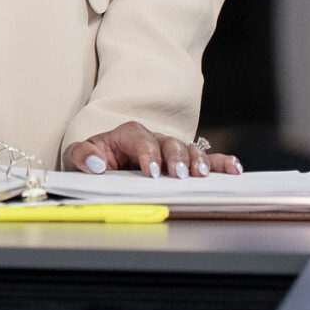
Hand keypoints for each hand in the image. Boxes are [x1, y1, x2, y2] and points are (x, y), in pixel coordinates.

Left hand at [61, 121, 240, 177]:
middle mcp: (152, 138)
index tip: (151, 172)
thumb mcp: (76, 157)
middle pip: (169, 142)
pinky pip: (205, 158)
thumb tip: (95, 163)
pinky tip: (233, 169)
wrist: (98, 166)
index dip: (148, 153)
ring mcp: (169, 150)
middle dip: (176, 158)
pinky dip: (219, 162)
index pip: (141, 138)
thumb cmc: (91, 160)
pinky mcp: (182, 162)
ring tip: (203, 175)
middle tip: (180, 174)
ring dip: (198, 160)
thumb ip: (81, 156)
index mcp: (127, 134)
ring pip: (189, 148)